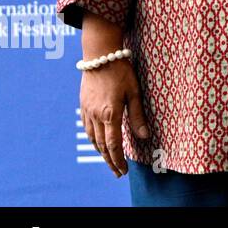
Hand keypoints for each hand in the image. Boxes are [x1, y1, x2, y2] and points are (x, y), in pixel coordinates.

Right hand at [80, 14, 149, 177]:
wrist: (100, 55)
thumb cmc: (121, 71)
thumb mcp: (134, 92)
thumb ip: (138, 115)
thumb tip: (144, 136)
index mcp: (110, 114)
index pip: (114, 144)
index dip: (118, 160)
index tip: (124, 171)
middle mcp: (96, 116)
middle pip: (101, 146)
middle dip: (110, 161)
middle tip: (118, 172)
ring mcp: (87, 111)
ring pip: (92, 139)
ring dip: (101, 152)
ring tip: (110, 161)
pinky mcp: (83, 106)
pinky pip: (87, 129)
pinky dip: (93, 140)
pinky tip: (98, 143)